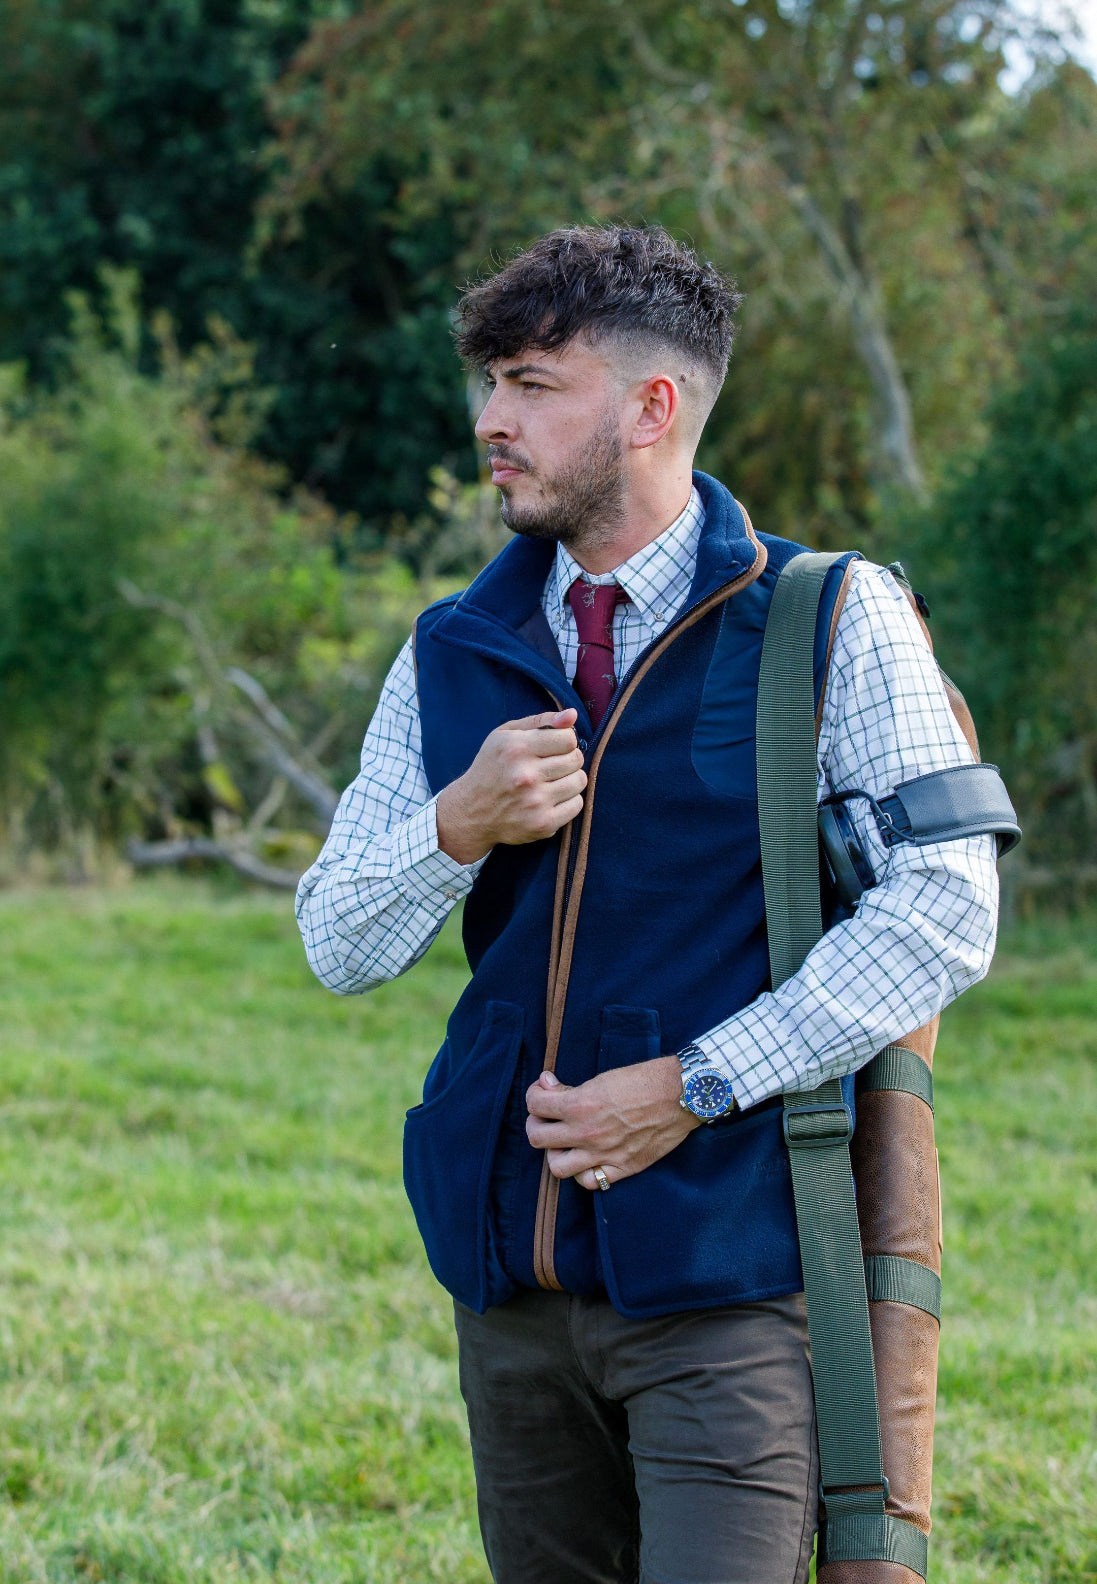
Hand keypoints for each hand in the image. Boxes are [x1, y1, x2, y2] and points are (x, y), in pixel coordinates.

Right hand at [436, 709, 585, 863]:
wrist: (471, 811)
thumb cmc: (491, 767)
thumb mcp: (505, 735)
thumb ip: (540, 721)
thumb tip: (572, 714)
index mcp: (516, 748)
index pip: (568, 739)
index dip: (565, 740)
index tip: (555, 746)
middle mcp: (525, 775)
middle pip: (575, 759)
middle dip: (569, 758)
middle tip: (553, 764)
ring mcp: (535, 802)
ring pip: (579, 781)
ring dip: (570, 779)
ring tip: (553, 780)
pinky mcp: (542, 823)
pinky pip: (577, 804)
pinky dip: (569, 800)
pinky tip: (552, 798)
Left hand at [525, 1056, 699, 1189]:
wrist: (681, 1095)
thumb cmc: (644, 1080)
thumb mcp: (602, 1078)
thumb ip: (571, 1089)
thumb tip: (546, 1085)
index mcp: (580, 1105)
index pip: (535, 1105)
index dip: (534, 1095)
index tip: (542, 1092)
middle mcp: (587, 1133)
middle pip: (537, 1137)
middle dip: (536, 1124)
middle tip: (545, 1118)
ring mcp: (604, 1154)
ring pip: (556, 1166)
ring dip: (554, 1153)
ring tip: (563, 1143)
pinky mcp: (622, 1168)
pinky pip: (590, 1182)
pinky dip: (583, 1173)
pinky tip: (586, 1160)